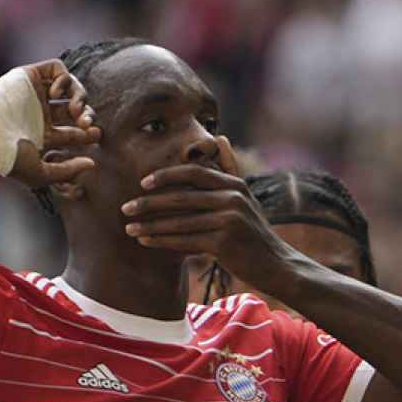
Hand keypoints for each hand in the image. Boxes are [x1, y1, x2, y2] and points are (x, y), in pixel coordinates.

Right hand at [8, 60, 100, 188]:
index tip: (95, 135)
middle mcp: (39, 113)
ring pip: (69, 87)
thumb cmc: (8, 158)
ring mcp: (34, 94)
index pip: (73, 132)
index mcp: (42, 135)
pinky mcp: (28, 76)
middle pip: (74, 109)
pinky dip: (64, 78)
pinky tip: (56, 94)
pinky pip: (56, 68)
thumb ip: (68, 171)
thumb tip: (92, 163)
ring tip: (75, 110)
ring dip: (80, 96)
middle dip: (86, 115)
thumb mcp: (41, 173)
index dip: (88, 133)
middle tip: (87, 124)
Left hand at [120, 137, 292, 287]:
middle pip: (182, 196)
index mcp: (235, 184)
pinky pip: (185, 240)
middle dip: (149, 202)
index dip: (166, 175)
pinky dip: (162, 240)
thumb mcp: (245, 196)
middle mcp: (233, 198)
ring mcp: (229, 220)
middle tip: (125, 207)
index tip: (142, 182)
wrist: (275, 264)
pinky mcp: (224, 243)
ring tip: (129, 227)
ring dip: (150, 224)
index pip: (194, 172)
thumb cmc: (254, 231)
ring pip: (180, 220)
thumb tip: (220, 137)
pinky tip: (145, 241)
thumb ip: (229, 168)